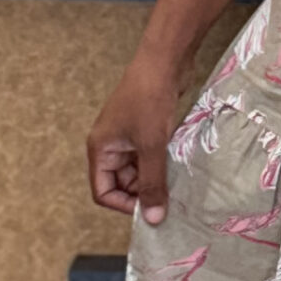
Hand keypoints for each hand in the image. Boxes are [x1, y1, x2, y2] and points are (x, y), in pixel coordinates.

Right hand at [86, 54, 182, 224]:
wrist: (164, 61)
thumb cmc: (149, 100)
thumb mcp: (150, 146)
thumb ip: (152, 183)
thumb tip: (153, 219)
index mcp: (100, 149)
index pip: (103, 191)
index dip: (124, 205)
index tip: (151, 208)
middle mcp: (110, 145)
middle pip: (122, 184)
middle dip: (143, 192)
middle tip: (170, 197)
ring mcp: (128, 137)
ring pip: (139, 170)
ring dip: (156, 178)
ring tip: (177, 182)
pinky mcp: (146, 129)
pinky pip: (151, 157)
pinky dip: (163, 164)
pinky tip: (179, 166)